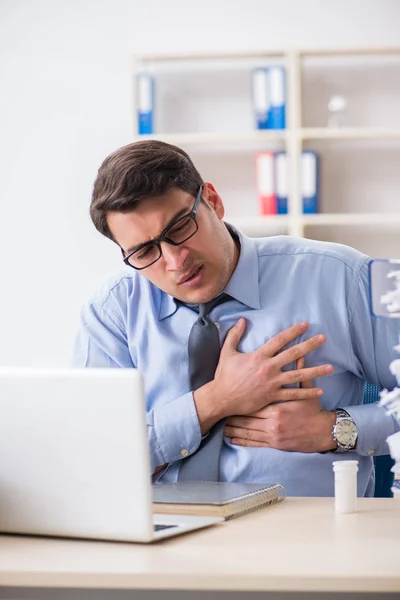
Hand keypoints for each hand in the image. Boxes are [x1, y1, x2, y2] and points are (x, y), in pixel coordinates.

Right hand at [194, 320, 332, 433]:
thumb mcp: (227, 352)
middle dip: (309, 345)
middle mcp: (269, 368)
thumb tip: (241, 320)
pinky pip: (293, 395)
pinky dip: (307, 393)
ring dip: (316, 371)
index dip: (293, 331)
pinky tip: (319, 390)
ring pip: (298, 376)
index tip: (305, 325)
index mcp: (259, 356)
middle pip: (293, 354)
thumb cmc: (224, 376)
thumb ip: (234, 335)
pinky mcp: (273, 396)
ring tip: (330, 367)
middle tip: (323, 338)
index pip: (279, 340)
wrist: (222, 398)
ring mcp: (272, 383)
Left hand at [224, 357, 336, 452]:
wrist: (324, 433)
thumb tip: (298, 355)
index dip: (240, 399)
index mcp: (276, 407)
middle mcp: (272, 422)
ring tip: (220, 427)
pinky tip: (232, 440)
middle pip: (246, 418)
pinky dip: (242, 441)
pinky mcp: (275, 445)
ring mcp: (272, 434)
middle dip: (233, 416)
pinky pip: (254, 443)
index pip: (253, 402)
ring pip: (247, 431)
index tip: (230, 395)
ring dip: (234, 430)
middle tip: (220, 411)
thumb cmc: (314, 412)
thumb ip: (300, 373)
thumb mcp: (307, 393)